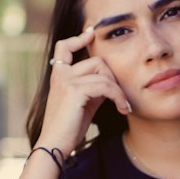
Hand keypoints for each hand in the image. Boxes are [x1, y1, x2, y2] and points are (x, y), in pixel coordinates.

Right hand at [37, 24, 131, 155]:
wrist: (55, 145)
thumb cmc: (69, 128)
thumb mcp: (83, 103)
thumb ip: (93, 88)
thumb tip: (110, 82)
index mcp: (59, 76)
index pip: (64, 47)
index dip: (78, 38)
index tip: (91, 33)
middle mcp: (60, 75)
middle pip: (96, 61)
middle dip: (113, 78)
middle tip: (121, 98)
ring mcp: (66, 81)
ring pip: (103, 73)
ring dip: (119, 91)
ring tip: (124, 107)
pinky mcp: (74, 91)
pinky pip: (105, 85)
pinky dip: (118, 96)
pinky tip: (122, 109)